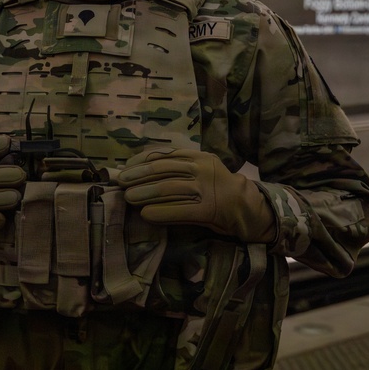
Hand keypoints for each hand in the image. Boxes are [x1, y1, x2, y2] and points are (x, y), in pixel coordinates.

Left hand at [117, 147, 275, 242]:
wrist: (247, 207)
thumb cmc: (217, 188)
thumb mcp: (201, 168)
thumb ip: (178, 167)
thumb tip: (142, 170)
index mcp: (198, 156)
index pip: (164, 155)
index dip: (142, 161)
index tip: (126, 167)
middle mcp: (201, 168)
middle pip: (163, 170)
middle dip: (138, 176)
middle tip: (121, 182)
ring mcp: (206, 189)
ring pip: (169, 188)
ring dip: (145, 193)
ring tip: (128, 197)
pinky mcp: (208, 210)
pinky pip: (180, 210)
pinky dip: (160, 212)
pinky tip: (146, 214)